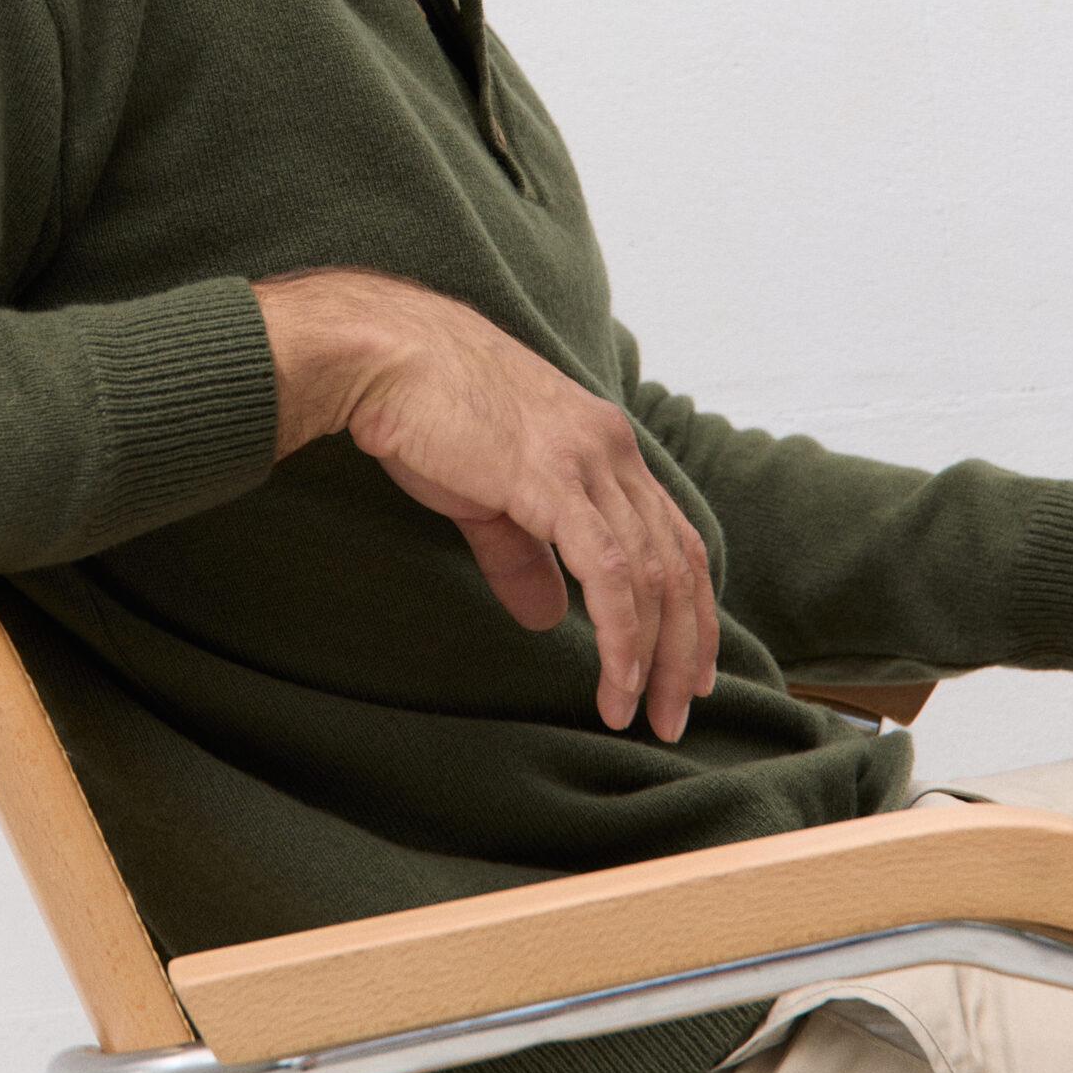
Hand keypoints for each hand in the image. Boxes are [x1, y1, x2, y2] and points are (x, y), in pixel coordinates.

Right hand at [254, 269, 717, 741]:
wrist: (383, 356)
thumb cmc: (424, 413)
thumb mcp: (486, 494)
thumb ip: (522, 554)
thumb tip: (548, 616)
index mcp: (604, 444)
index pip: (673, 536)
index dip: (689, 607)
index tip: (686, 668)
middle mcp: (612, 448)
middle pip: (678, 562)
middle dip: (684, 648)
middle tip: (674, 716)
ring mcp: (587, 461)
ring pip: (651, 575)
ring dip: (654, 655)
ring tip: (639, 714)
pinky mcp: (552, 480)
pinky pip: (608, 573)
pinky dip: (620, 635)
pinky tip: (614, 682)